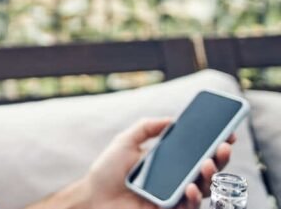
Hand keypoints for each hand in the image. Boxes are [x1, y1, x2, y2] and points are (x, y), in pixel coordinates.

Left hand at [82, 117, 234, 208]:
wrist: (93, 197)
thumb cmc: (107, 171)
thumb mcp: (125, 142)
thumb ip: (146, 128)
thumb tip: (172, 119)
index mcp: (169, 163)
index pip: (198, 153)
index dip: (215, 144)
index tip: (228, 133)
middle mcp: (176, 181)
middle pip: (207, 171)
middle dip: (220, 159)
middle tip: (223, 147)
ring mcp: (174, 198)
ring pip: (203, 190)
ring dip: (210, 177)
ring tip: (207, 164)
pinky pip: (189, 207)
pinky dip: (193, 198)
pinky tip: (190, 187)